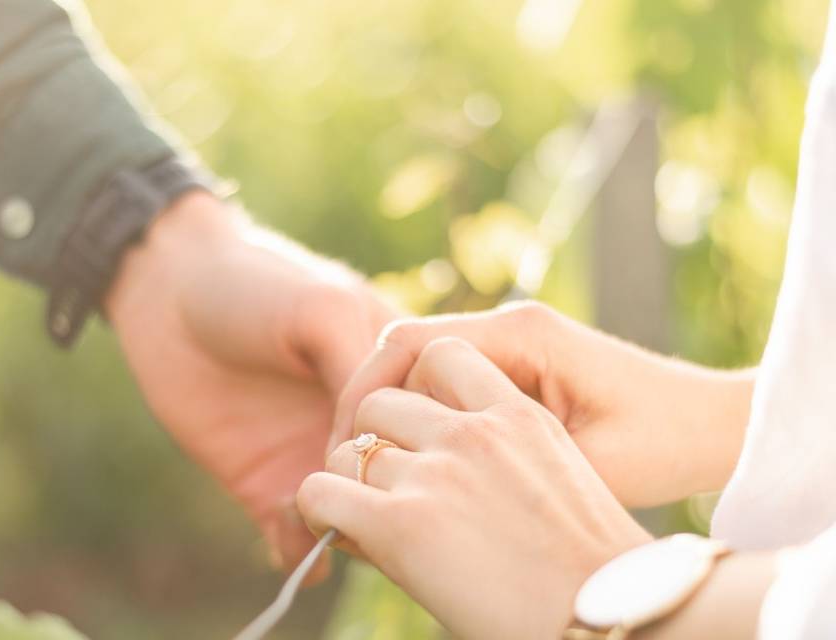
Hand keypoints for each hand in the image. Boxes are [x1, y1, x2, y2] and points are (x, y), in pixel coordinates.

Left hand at [105, 191, 395, 577]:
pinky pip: (295, 538)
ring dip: (348, 535)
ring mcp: (317, 459)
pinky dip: (300, 553)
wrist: (169, 295)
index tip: (398, 458)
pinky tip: (290, 536)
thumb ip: (363, 373)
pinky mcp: (268, 485)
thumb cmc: (258, 285)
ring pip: (354, 523)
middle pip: (400, 488)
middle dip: (389, 508)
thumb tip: (385, 451)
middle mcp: (365, 426)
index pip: (439, 433)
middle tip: (365, 505)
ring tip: (325, 523)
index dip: (426, 454)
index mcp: (398, 379)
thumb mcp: (326, 310)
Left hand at [298, 337, 650, 638]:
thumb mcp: (561, 483)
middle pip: (381, 402)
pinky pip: (321, 492)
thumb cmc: (596, 571)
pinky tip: (333, 529)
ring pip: (348, 449)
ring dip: (347, 478)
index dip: (414, 389)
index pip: (441, 355)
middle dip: (373, 438)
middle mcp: (474, 434)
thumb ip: (503, 456)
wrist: (612, 622)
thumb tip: (444, 466)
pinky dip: (317, 509)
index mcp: (518, 415)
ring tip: (358, 511)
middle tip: (380, 480)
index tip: (413, 429)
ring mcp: (437, 475)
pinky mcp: (402, 525)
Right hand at [330, 302, 753, 507]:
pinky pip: (451, 389)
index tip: (340, 447)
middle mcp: (510, 327)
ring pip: (423, 374)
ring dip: (395, 419)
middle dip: (368, 408)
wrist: (713, 426)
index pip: (408, 344)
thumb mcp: (579, 463)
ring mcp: (513, 347)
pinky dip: (425, 424)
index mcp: (520, 332)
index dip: (363, 393)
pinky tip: (417, 467)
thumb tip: (406, 497)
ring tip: (374, 475)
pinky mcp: (518, 370)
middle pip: (405, 354)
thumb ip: (495, 468)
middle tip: (344, 468)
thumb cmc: (663, 441)